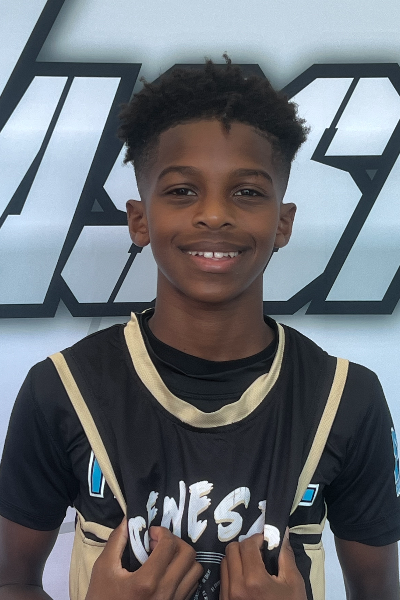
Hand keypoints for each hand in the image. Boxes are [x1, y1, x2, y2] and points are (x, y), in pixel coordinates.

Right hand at [86, 519, 203, 599]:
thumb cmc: (103, 599)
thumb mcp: (103, 569)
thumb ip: (117, 541)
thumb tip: (128, 521)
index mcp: (147, 581)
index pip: (169, 545)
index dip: (162, 532)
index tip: (151, 533)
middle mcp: (166, 592)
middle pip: (188, 555)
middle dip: (175, 542)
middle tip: (160, 543)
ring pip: (195, 571)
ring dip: (183, 558)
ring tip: (166, 557)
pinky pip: (192, 585)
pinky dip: (185, 573)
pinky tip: (168, 572)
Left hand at [220, 529, 306, 599]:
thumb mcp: (293, 584)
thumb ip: (286, 556)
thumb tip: (282, 533)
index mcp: (254, 580)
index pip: (247, 545)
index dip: (258, 539)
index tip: (266, 542)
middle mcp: (236, 587)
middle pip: (232, 550)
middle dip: (246, 546)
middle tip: (260, 552)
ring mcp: (227, 596)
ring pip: (225, 562)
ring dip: (238, 557)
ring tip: (253, 565)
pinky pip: (223, 577)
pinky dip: (232, 571)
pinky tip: (246, 577)